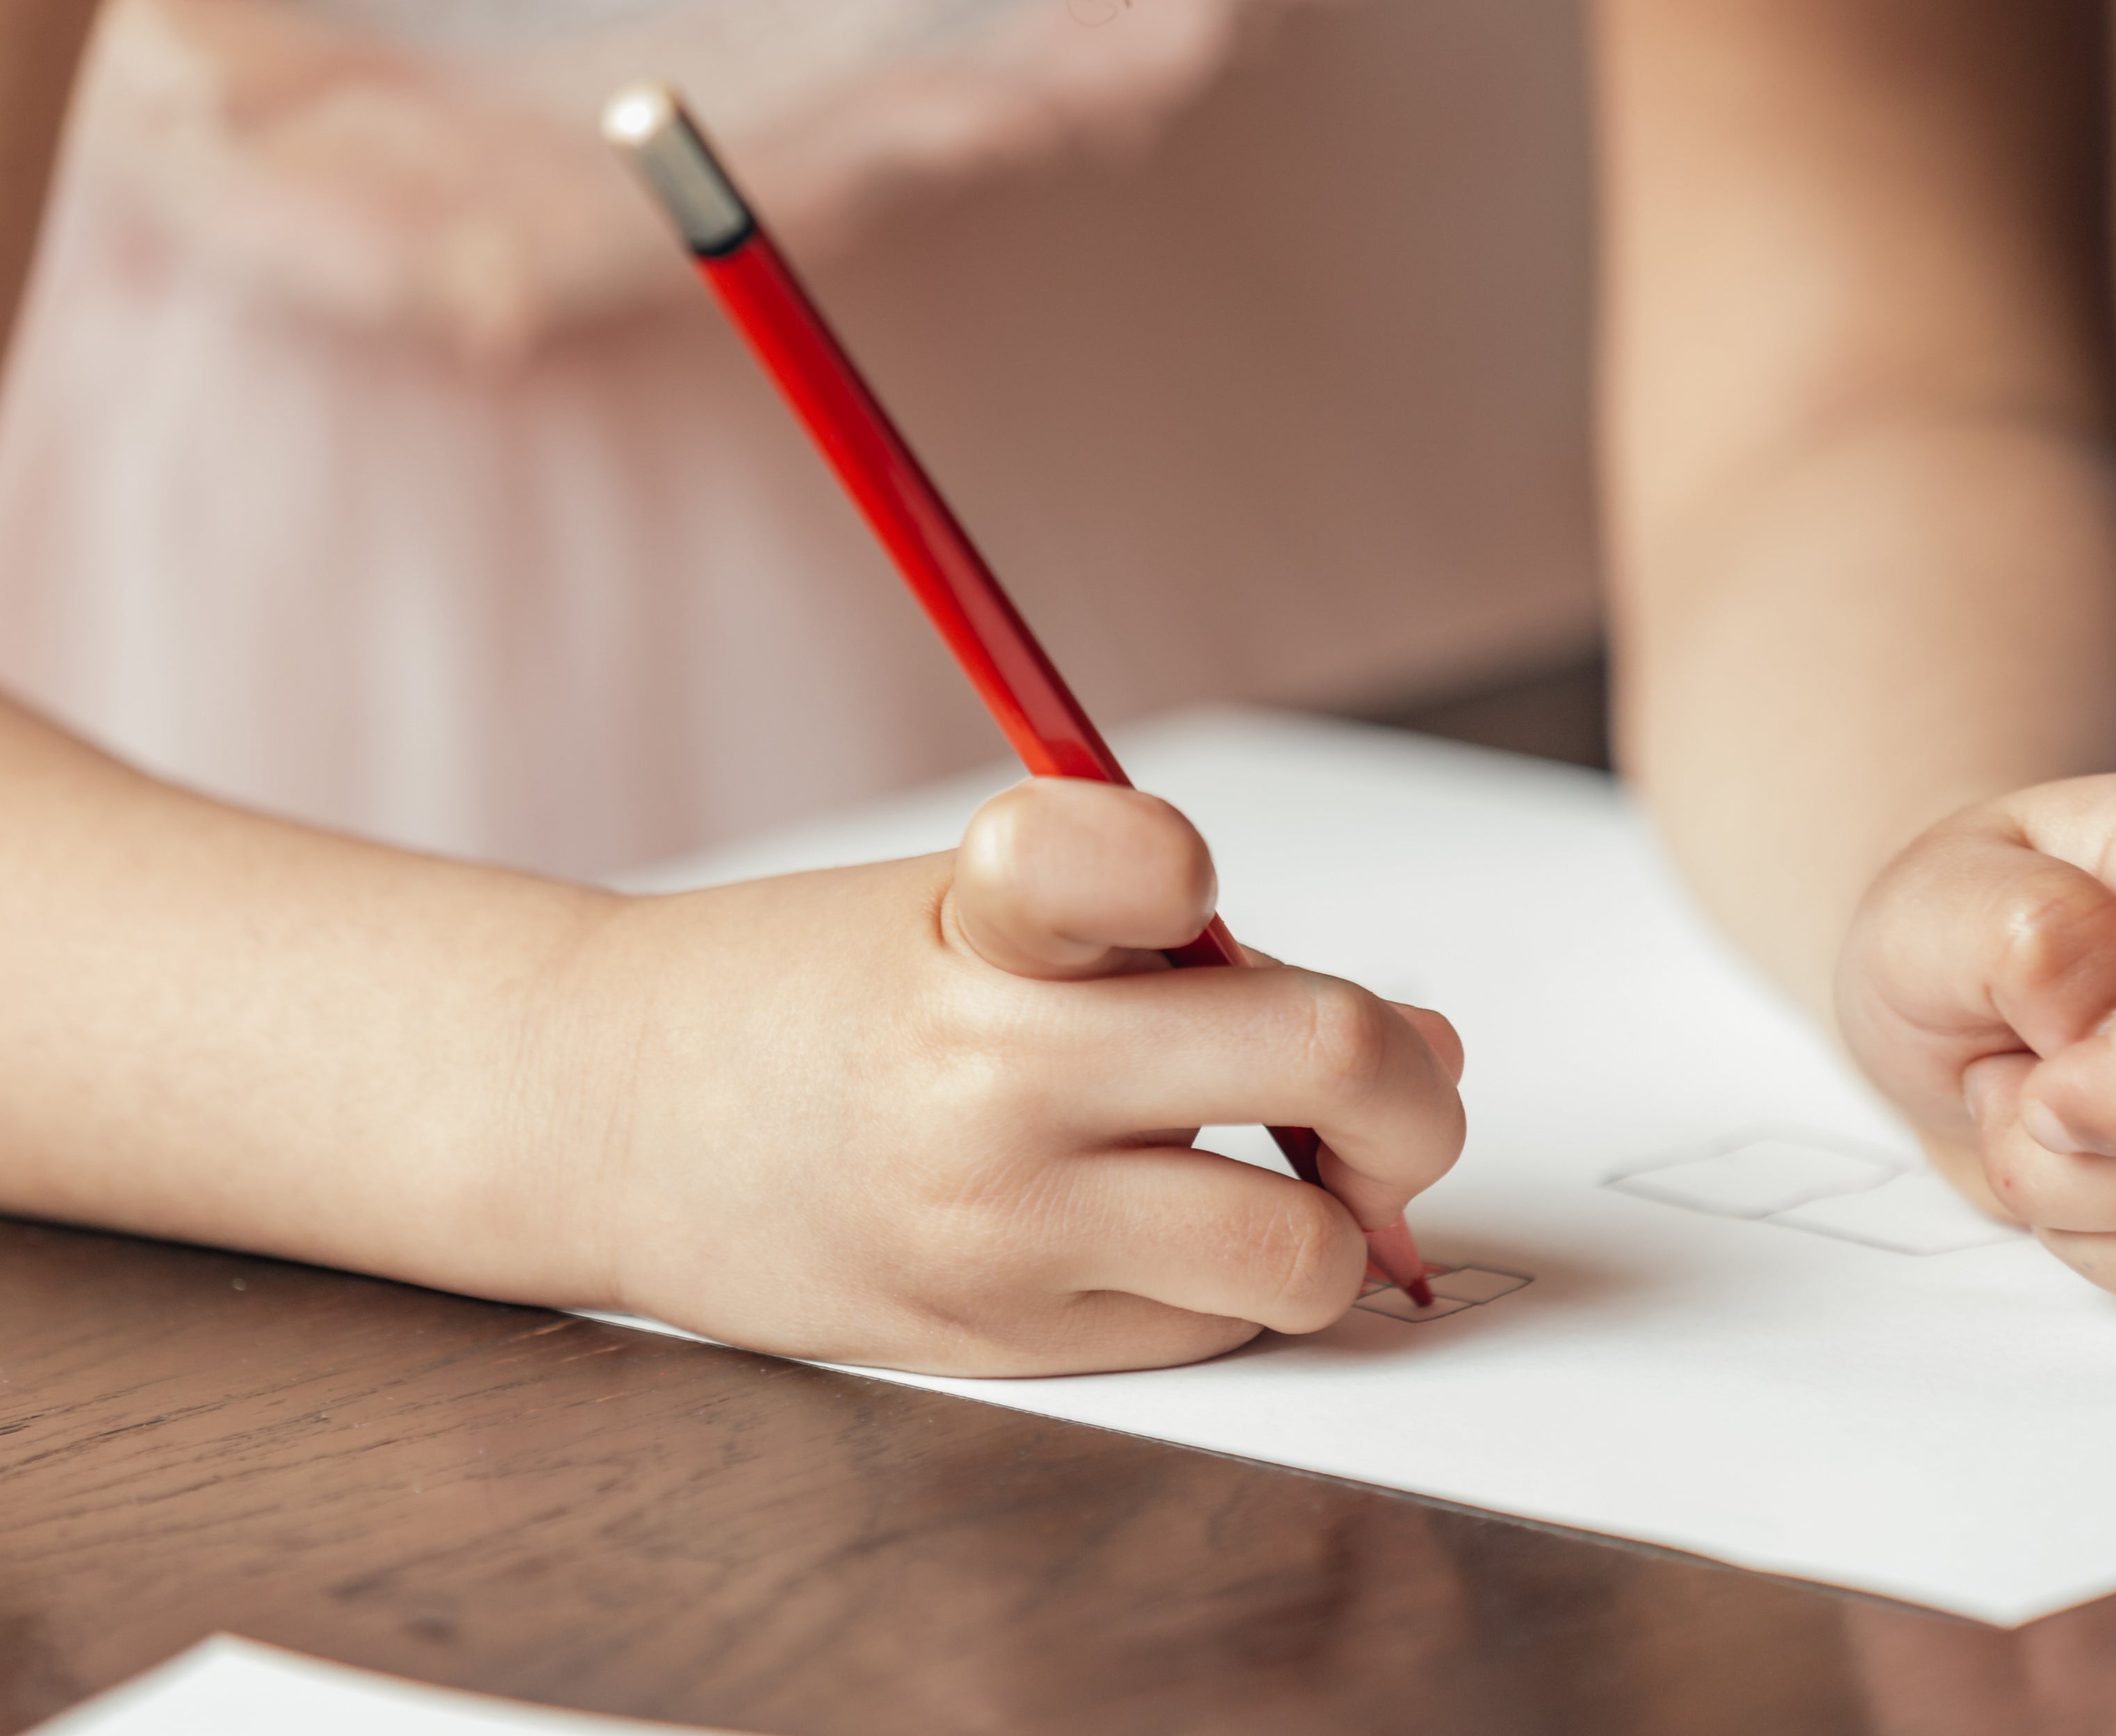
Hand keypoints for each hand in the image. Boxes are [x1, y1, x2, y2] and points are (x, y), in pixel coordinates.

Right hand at [547, 778, 1464, 1376]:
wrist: (601, 1111)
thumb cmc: (815, 989)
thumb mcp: (969, 907)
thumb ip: (1185, 949)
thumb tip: (1430, 1049)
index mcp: (977, 917)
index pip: (1138, 853)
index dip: (1197, 868)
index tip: (1193, 900)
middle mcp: (988, 1077)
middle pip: (1321, 1056)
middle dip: (1407, 1089)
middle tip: (1393, 1095)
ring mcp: (997, 1230)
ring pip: (1302, 1252)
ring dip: (1337, 1222)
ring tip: (1282, 1183)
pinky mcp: (1001, 1346)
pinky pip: (1215, 1328)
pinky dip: (1234, 1286)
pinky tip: (1164, 1234)